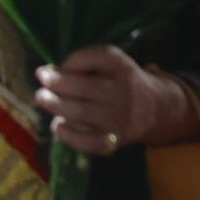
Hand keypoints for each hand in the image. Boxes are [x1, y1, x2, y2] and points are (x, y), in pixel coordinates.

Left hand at [33, 46, 199, 155]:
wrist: (158, 108)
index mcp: (121, 67)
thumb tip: (48, 72)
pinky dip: (70, 135)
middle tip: (41, 82)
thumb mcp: (110, 63)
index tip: (53, 67)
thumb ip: (83, 62)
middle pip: (84, 87)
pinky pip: (90, 142)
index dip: (70, 62)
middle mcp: (122, 91)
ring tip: (42, 99)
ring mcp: (119, 117)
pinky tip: (58, 125)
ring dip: (56, 106)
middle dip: (56, 84)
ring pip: (82, 113)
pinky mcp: (115, 139)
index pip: (97, 58)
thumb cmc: (122, 82)